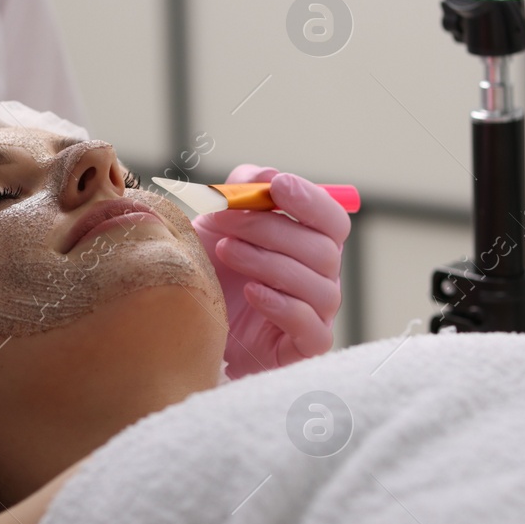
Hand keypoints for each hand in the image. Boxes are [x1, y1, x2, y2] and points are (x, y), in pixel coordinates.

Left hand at [192, 165, 350, 378]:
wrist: (192, 326)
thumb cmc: (212, 271)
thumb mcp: (217, 222)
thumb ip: (241, 192)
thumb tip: (266, 175)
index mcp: (311, 245)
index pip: (333, 221)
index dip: (311, 200)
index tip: (277, 186)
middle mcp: (322, 278)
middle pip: (324, 249)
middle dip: (272, 229)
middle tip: (227, 221)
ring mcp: (317, 314)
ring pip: (318, 286)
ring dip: (269, 262)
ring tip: (227, 251)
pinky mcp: (305, 347)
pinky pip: (312, 327)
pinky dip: (282, 305)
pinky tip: (250, 291)